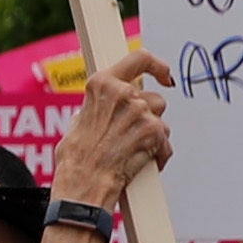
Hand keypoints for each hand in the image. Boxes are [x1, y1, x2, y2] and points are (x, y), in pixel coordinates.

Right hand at [51, 47, 176, 208]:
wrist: (84, 183)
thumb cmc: (77, 159)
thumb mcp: (79, 121)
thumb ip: (97, 106)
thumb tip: (104, 107)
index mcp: (102, 84)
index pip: (139, 59)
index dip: (156, 65)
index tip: (164, 74)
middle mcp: (123, 93)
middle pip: (152, 97)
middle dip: (147, 116)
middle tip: (133, 134)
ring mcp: (140, 112)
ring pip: (160, 119)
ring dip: (152, 134)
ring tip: (134, 150)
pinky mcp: (153, 132)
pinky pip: (165, 141)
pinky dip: (158, 154)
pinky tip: (143, 162)